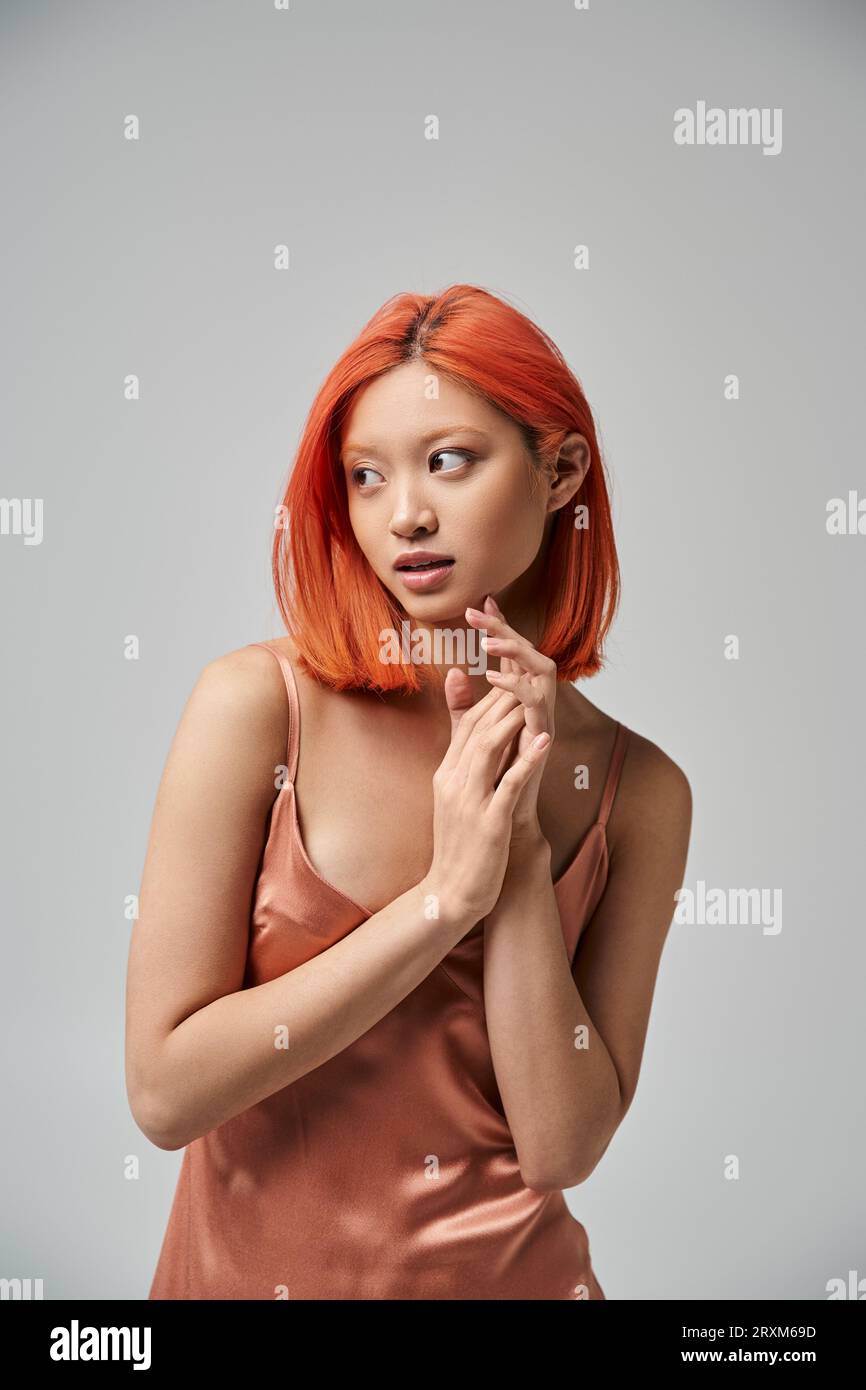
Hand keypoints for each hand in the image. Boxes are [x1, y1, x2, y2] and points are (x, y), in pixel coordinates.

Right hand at [425, 671, 550, 922]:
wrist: (450, 894)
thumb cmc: (461, 843)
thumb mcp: (456, 795)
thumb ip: (463, 762)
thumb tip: (467, 740)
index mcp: (447, 773)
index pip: (468, 722)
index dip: (492, 694)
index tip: (516, 674)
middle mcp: (453, 781)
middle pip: (478, 727)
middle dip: (503, 695)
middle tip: (529, 670)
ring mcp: (469, 802)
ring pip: (488, 748)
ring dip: (512, 718)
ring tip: (535, 695)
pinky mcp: (488, 824)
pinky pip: (508, 786)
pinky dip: (527, 761)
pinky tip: (545, 741)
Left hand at [464, 595, 556, 840]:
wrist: (503, 822)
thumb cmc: (491, 779)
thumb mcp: (471, 735)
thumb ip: (463, 706)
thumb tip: (453, 671)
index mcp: (519, 701)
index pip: (512, 654)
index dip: (500, 626)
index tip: (482, 601)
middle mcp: (536, 706)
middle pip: (530, 654)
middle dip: (507, 629)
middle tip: (479, 611)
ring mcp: (542, 721)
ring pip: (542, 670)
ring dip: (515, 651)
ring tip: (487, 641)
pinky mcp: (542, 739)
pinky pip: (537, 705)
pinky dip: (517, 688)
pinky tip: (493, 678)